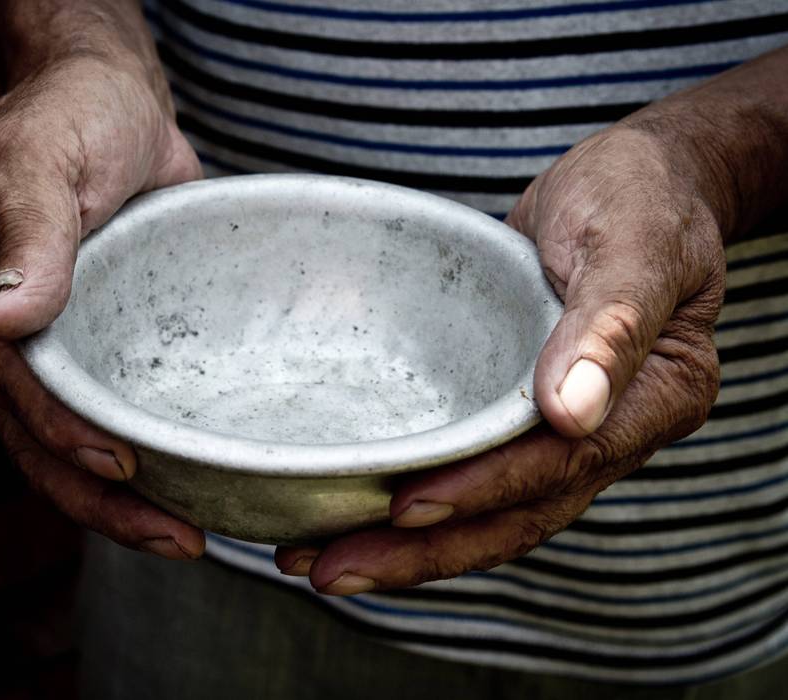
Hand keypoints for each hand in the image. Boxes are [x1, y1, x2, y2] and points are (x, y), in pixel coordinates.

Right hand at [0, 46, 204, 558]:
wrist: (115, 102)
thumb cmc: (71, 112)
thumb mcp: (42, 155)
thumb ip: (29, 233)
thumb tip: (3, 319)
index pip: (3, 374)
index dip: (58, 427)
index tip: (120, 464)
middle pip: (29, 432)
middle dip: (94, 496)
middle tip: (175, 536)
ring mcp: (48, 342)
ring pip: (66, 440)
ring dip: (118, 498)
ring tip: (187, 536)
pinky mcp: (98, 344)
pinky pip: (109, 410)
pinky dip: (142, 453)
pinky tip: (188, 487)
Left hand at [276, 124, 725, 592]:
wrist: (636, 179)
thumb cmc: (641, 195)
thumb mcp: (635, 239)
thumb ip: (610, 324)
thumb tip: (572, 414)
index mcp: (654, 398)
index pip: (562, 466)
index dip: (483, 491)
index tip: (407, 508)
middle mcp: (608, 432)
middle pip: (514, 515)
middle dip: (421, 552)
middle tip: (327, 569)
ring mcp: (559, 431)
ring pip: (483, 509)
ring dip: (402, 545)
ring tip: (312, 560)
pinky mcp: (514, 414)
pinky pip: (466, 470)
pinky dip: (410, 498)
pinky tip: (345, 510)